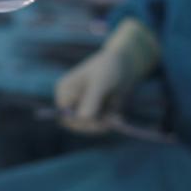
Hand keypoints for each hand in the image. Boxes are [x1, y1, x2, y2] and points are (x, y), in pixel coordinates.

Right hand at [55, 19, 159, 133]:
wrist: (125, 64)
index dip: (80, 122)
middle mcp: (70, 101)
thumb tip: (83, 118)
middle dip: (94, 125)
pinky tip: (118, 117)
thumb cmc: (109, 67)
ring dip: (104, 124)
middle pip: (76, 124)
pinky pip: (100, 125)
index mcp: (65, 91)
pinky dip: (109, 123)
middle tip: (111, 123)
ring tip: (117, 117)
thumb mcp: (101, 82)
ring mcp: (82, 107)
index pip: (65, 116)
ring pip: (90, 127)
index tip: (99, 123)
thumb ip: (92, 99)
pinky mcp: (95, 112)